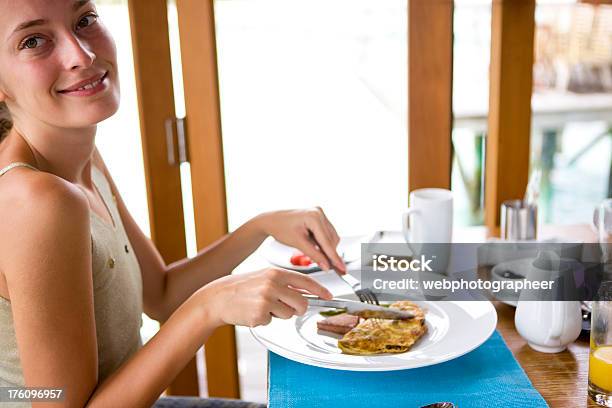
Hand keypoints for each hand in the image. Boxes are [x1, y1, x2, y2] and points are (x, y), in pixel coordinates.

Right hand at [196, 268, 332, 327]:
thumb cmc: (242, 288)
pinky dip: (264, 320)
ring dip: (278, 314)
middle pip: (302, 303)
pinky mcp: (259, 314)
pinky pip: (272, 321)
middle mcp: (273, 284)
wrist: (218, 298)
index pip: (305, 281)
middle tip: (284, 307)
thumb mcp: (264, 277)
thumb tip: (306, 291)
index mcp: (275, 273)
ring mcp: (266, 299)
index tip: (329, 296)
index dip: (320, 289)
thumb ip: (284, 283)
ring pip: (288, 314)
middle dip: (297, 309)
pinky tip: (252, 312)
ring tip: (262, 306)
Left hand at [256, 208, 345, 272]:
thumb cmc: (280, 228)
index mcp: (314, 216)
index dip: (334, 257)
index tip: (341, 268)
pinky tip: (314, 247)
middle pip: (332, 239)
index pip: (327, 241)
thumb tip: (326, 265)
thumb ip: (314, 255)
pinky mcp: (318, 218)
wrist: (271, 221)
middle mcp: (319, 213)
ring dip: (326, 248)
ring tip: (313, 253)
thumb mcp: (298, 243)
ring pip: (331, 237)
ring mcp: (319, 214)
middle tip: (327, 266)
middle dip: (329, 253)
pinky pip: (326, 234)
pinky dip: (322, 243)